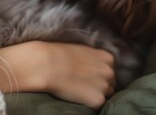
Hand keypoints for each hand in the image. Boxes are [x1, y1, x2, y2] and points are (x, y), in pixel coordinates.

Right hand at [0, 41, 114, 109]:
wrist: (45, 64)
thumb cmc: (56, 54)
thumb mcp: (79, 50)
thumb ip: (91, 58)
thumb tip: (90, 66)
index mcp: (107, 57)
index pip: (109, 70)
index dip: (98, 74)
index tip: (86, 76)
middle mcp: (109, 72)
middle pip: (110, 83)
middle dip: (98, 85)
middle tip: (81, 85)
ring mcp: (105, 86)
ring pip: (105, 95)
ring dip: (94, 94)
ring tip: (77, 90)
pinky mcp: (97, 100)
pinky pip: (97, 106)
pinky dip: (87, 103)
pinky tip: (75, 96)